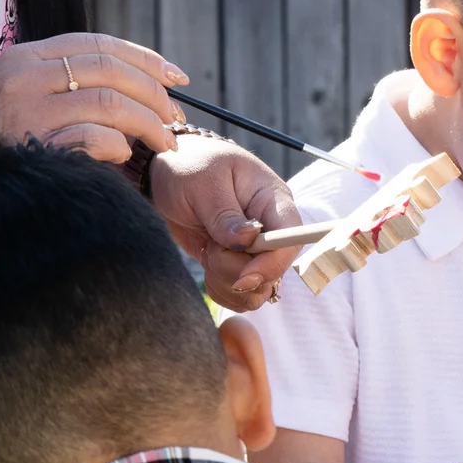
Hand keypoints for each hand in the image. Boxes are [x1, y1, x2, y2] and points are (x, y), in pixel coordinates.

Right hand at [0, 33, 179, 165]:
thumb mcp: (14, 93)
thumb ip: (58, 80)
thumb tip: (130, 82)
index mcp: (25, 57)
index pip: (97, 44)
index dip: (144, 58)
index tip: (176, 76)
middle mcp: (24, 75)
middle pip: (111, 71)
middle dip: (154, 94)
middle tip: (175, 118)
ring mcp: (26, 109)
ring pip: (110, 103)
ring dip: (148, 124)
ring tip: (163, 142)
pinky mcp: (30, 145)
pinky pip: (92, 137)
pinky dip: (117, 145)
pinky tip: (124, 155)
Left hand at [150, 133, 300, 309]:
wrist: (170, 176)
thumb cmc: (190, 166)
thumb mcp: (202, 182)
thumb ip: (224, 213)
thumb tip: (249, 239)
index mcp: (273, 200)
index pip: (292, 239)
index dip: (273, 263)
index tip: (243, 275)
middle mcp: (271, 228)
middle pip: (272, 272)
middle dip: (235, 270)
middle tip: (210, 245)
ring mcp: (256, 250)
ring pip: (257, 290)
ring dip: (225, 280)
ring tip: (207, 248)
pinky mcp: (239, 265)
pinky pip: (240, 296)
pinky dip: (220, 289)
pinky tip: (207, 262)